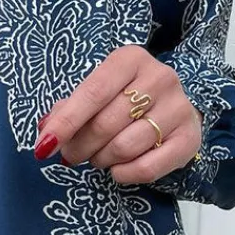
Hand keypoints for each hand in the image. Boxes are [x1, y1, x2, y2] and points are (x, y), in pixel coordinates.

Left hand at [33, 44, 202, 184]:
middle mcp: (159, 78)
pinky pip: (148, 167)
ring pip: (124, 147)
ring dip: (101, 160)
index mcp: (130, 59)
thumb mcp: (98, 92)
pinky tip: (117, 169)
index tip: (44, 145)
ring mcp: (178, 107)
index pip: (91, 93)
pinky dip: (124, 174)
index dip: (65, 123)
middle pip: (105, 124)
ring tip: (99, 157)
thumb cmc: (125, 97)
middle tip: (72, 155)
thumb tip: (46, 133)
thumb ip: (70, 109)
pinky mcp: (189, 138)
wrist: (173, 104)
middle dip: (79, 147)